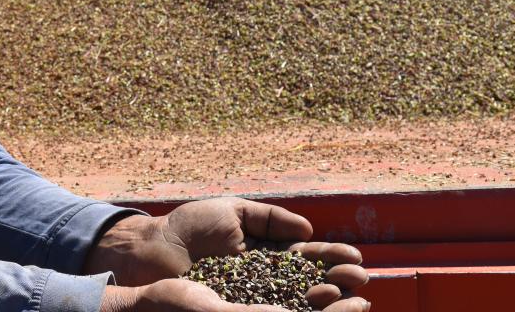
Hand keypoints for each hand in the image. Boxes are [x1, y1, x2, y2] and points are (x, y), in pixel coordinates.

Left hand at [85, 198, 367, 309]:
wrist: (155, 249)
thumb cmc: (191, 228)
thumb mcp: (235, 212)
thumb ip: (271, 218)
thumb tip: (307, 232)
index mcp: (266, 254)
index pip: (308, 259)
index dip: (332, 259)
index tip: (355, 258)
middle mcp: (266, 279)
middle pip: (311, 282)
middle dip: (338, 281)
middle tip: (359, 279)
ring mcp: (255, 296)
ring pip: (299, 301)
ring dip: (328, 300)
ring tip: (348, 295)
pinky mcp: (240, 308)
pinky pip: (276, 309)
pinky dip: (298, 310)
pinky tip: (319, 309)